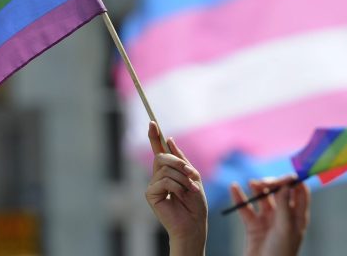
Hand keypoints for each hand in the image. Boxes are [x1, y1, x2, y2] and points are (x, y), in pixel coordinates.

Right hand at [145, 122, 207, 255]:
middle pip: (161, 157)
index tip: (152, 122)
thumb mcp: (193, 176)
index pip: (159, 150)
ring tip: (190, 191)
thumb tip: (168, 139)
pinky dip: (178, 187)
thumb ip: (180, 160)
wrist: (194, 223)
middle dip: (178, 162)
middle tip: (191, 174)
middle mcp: (158, 176)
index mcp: (168, 171)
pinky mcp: (151, 194)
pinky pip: (165, 181)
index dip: (154, 136)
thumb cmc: (195, 203)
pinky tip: (181, 196)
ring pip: (166, 169)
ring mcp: (153, 185)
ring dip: (183, 179)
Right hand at [230, 176, 309, 255]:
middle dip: (272, 184)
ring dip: (257, 188)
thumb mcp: (285, 228)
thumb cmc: (281, 253)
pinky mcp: (253, 226)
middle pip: (280, 193)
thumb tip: (286, 185)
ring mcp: (268, 221)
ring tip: (252, 183)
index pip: (300, 192)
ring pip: (262, 198)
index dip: (294, 182)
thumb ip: (284, 206)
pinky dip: (239, 198)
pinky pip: (246, 209)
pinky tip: (234, 188)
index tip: (286, 175)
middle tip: (264, 182)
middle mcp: (284, 217)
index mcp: (297, 217)